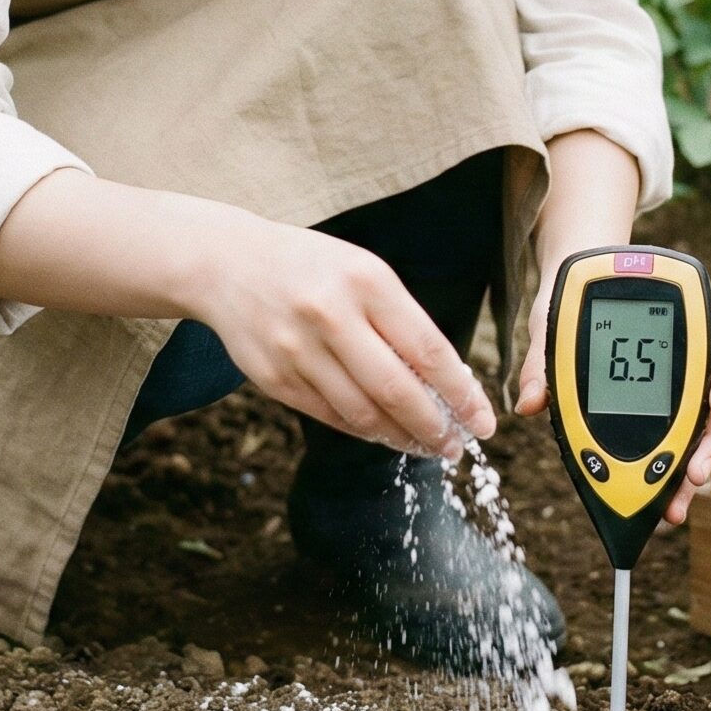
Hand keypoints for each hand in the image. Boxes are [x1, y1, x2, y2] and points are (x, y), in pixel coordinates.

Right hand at [201, 214, 497, 457]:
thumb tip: (447, 382)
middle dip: (435, 427)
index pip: (426, 349)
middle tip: (456, 447)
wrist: (228, 263)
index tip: (482, 420)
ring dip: (401, 437)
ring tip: (426, 447)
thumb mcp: (362, 271)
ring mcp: (297, 349)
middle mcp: (331, 315)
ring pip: (362, 412)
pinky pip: (330, 416)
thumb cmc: (312, 267)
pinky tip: (385, 435)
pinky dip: (364, 431)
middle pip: (396, 390)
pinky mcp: (274, 378)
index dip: (459, 393)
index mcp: (365, 281)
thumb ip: (400, 320)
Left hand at [513, 264, 710, 524]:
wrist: (569, 293)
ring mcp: (680, 390)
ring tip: (674, 505)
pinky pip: (677, 445)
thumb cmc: (573, 299)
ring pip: (703, 434)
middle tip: (693, 475)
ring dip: (693, 468)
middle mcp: (688, 361)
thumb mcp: (554, 322)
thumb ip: (543, 361)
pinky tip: (660, 500)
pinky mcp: (664, 415)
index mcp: (679, 326)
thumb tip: (529, 403)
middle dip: (710, 444)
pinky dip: (670, 474)